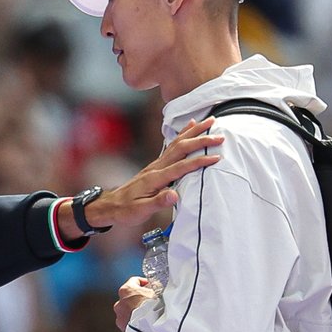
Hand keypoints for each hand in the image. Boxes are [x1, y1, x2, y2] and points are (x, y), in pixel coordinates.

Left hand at [67, 118, 222, 235]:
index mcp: (155, 178)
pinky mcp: (156, 165)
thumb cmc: (126, 210)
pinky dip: (183, 134)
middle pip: (181, 148)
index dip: (199, 161)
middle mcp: (156, 167)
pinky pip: (172, 145)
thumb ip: (158, 202)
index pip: (180, 167)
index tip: (216, 157)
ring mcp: (156, 164)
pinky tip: (190, 126)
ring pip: (177, 143)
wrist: (111, 205)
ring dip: (194, 131)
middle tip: (219, 135)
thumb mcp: (141, 211)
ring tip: (210, 121)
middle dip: (201, 140)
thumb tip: (174, 195)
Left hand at [115, 276, 154, 330]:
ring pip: (127, 312)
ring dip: (135, 312)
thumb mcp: (157, 292)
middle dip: (138, 299)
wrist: (151, 327)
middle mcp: (119, 303)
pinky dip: (135, 323)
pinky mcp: (122, 329)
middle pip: (129, 298)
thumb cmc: (153, 308)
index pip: (134, 281)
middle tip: (149, 302)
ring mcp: (120, 317)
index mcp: (126, 290)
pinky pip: (128, 324)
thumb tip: (156, 288)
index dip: (144, 283)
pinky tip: (144, 324)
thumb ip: (154, 288)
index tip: (149, 286)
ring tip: (148, 315)